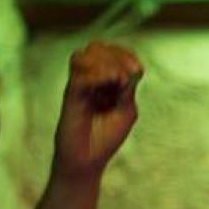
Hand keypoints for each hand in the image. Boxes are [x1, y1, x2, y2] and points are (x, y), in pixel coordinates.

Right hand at [53, 41, 143, 178]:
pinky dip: (98, 74)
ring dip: (106, 63)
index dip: (126, 55)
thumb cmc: (106, 138)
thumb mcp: (126, 110)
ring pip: (86, 54)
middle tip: (126, 77)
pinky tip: (109, 83)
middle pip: (99, 48)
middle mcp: (92, 80)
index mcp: (107, 83)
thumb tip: (126, 70)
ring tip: (117, 80)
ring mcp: (80, 85)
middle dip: (117, 57)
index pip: (114, 54)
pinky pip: (80, 73)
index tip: (137, 70)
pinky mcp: (71, 93)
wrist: (86, 160)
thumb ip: (128, 88)